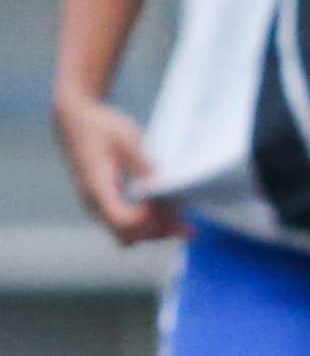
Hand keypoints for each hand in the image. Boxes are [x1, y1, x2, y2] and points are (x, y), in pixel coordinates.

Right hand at [52, 94, 181, 246]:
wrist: (75, 120)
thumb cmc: (99, 127)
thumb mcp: (125, 139)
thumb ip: (142, 164)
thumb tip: (161, 185)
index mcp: (96, 187)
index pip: (121, 220)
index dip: (146, 220)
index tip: (167, 209)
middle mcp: (94, 203)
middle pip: (127, 236)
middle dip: (157, 233)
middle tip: (187, 227)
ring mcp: (98, 205)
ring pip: (127, 235)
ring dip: (155, 232)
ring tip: (185, 225)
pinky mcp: (106, 202)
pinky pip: (127, 224)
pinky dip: (148, 224)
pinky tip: (170, 215)